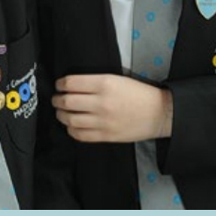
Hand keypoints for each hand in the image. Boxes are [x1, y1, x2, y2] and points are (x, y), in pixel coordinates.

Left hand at [53, 74, 172, 143]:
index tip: (59, 85)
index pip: (71, 83)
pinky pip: (80, 135)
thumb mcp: (118, 79)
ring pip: (70, 120)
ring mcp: (102, 121)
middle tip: (56, 99)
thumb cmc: (139, 93)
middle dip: (57, 100)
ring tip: (62, 112)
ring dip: (62, 115)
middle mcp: (101, 102)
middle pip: (67, 102)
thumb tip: (72, 86)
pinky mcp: (105, 136)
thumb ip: (95, 82)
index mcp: (105, 83)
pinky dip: (71, 130)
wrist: (158, 113)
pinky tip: (73, 126)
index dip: (60, 84)